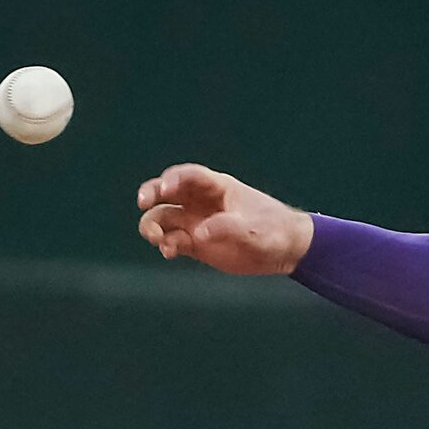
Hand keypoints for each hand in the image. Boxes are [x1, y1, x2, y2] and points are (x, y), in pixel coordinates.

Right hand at [135, 164, 314, 274]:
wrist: (285, 250)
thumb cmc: (273, 229)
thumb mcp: (253, 227)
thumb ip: (226, 227)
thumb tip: (198, 233)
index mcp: (215, 186)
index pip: (188, 176)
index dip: (173, 179)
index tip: (164, 189)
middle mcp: (199, 201)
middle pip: (165, 192)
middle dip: (151, 194)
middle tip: (143, 202)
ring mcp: (195, 222)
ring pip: (163, 218)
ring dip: (154, 226)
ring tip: (157, 238)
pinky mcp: (196, 244)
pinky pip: (173, 241)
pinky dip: (167, 246)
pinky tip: (168, 252)